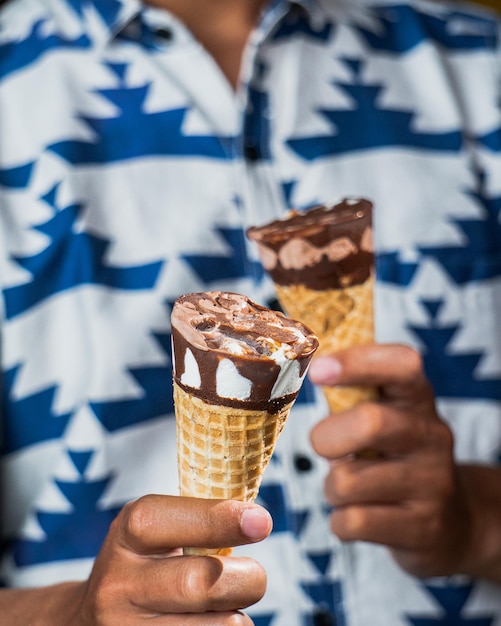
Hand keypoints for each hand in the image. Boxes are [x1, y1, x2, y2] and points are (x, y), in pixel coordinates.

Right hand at [71, 495, 271, 623]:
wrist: (91, 618)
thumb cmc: (146, 564)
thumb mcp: (157, 531)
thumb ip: (199, 521)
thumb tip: (257, 519)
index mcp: (128, 534)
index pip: (175, 521)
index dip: (221, 519)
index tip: (260, 521)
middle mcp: (119, 585)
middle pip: (203, 583)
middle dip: (248, 578)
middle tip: (254, 576)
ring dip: (237, 615)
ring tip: (221, 606)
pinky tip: (207, 624)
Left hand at [308, 344, 472, 578]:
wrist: (452, 520)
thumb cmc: (395, 456)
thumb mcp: (385, 416)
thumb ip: (349, 394)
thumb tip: (295, 369)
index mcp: (417, 399)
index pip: (402, 364)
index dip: (357, 363)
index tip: (318, 370)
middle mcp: (432, 435)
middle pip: (371, 422)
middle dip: (327, 438)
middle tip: (325, 447)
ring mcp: (432, 483)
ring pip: (348, 481)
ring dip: (333, 487)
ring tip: (350, 487)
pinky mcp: (423, 527)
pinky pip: (352, 522)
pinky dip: (341, 520)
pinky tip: (360, 514)